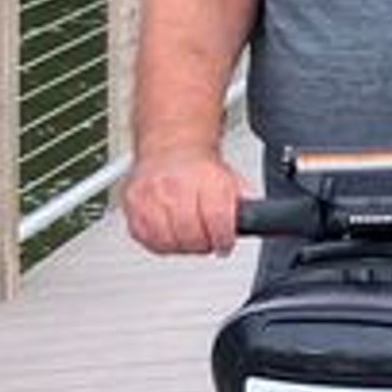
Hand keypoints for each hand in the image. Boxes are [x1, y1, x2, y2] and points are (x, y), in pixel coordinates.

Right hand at [123, 151, 250, 253]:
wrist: (171, 145)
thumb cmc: (201, 167)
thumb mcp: (231, 180)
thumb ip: (245, 203)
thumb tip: (257, 221)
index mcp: (208, 178)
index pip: (218, 220)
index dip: (223, 240)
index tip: (224, 244)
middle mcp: (178, 184)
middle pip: (191, 235)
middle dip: (203, 245)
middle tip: (207, 241)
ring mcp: (152, 194)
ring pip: (167, 241)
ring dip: (180, 246)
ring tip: (188, 238)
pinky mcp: (133, 202)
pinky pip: (145, 237)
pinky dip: (159, 242)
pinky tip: (168, 234)